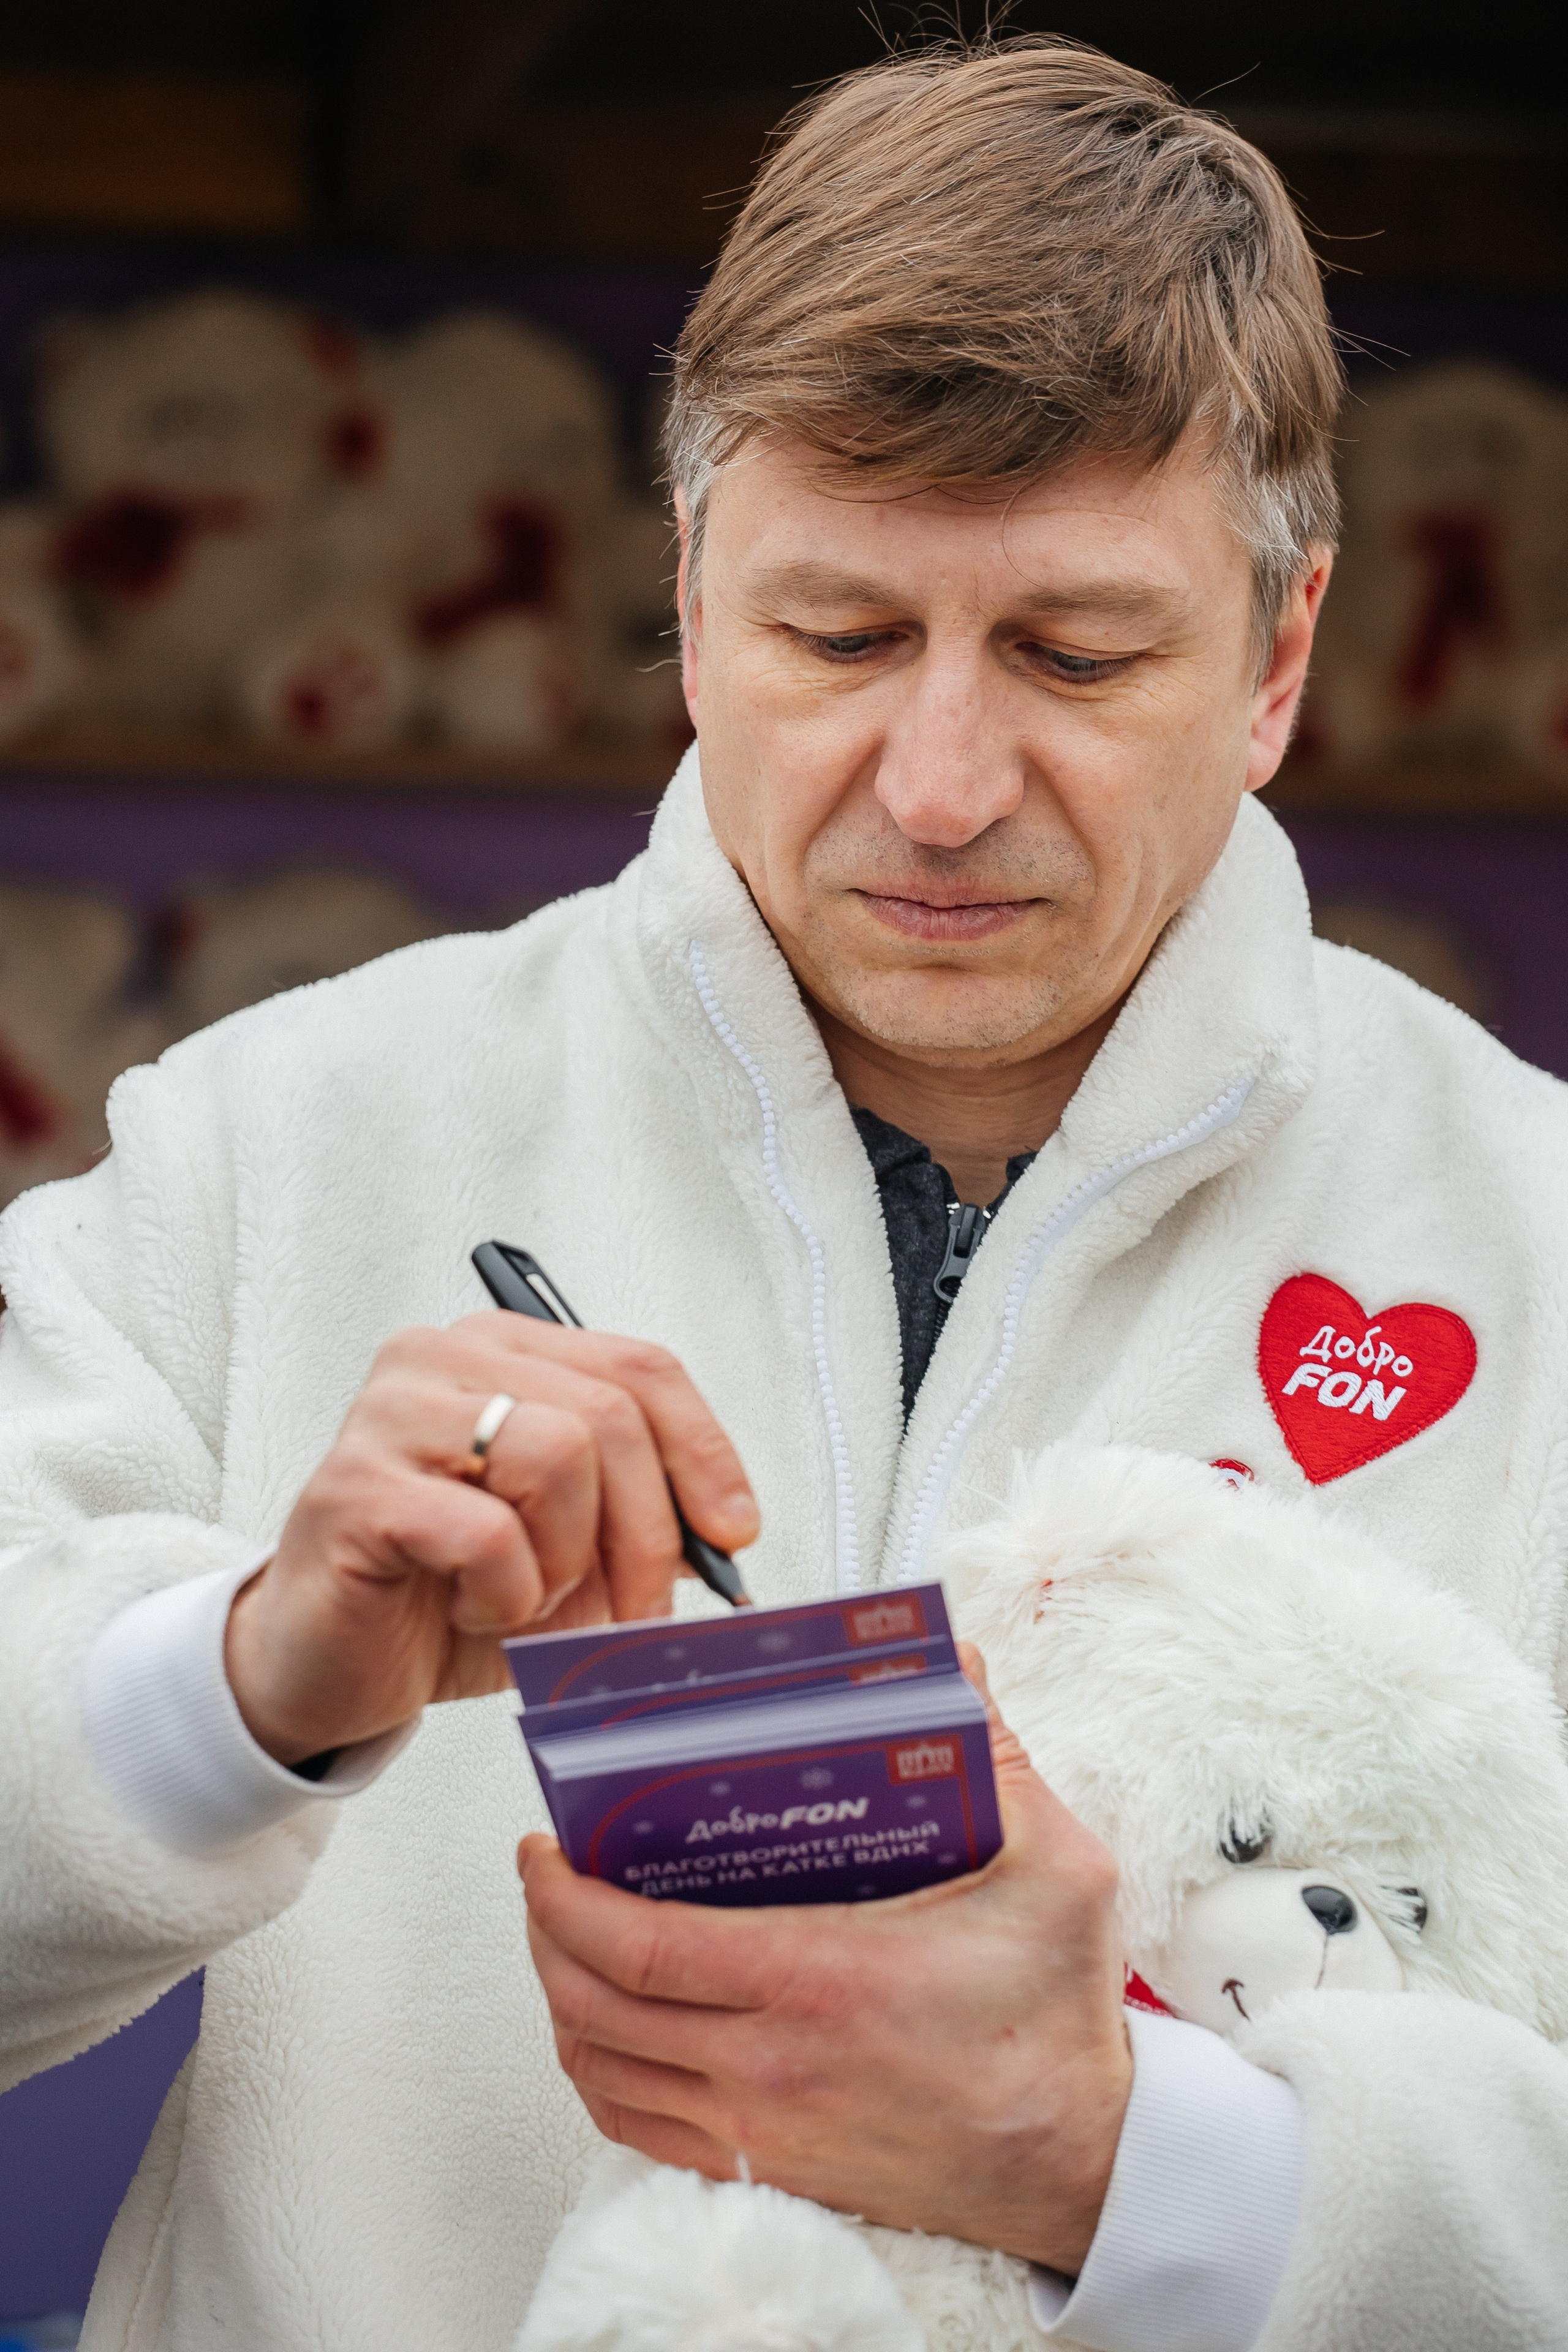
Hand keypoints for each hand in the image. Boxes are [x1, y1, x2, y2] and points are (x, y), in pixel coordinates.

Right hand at [225, 1314, 757, 1766]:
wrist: (325, 1665)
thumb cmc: (439, 1595)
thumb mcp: (569, 1551)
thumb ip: (639, 1520)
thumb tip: (724, 1530)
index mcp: (503, 1351)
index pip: (638, 1368)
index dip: (703, 1451)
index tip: (733, 1530)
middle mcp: (443, 1360)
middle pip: (610, 1415)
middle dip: (647, 1534)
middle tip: (636, 1611)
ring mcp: (391, 1414)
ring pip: (558, 1456)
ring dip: (567, 1562)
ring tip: (525, 1601)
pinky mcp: (355, 1486)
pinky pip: (488, 1533)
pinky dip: (506, 1595)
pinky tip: (471, 1609)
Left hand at [521, 1651, 1131, 2273]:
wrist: (1087, 2165)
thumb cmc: (1058, 2024)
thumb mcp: (1055, 1868)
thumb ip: (998, 1757)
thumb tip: (956, 1667)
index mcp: (814, 1979)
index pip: (631, 1942)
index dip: (560, 1895)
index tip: (543, 1849)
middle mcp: (768, 2066)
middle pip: (592, 2005)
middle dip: (544, 1936)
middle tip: (545, 1881)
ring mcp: (763, 2131)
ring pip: (604, 2073)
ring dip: (563, 2005)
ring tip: (566, 1946)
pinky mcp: (773, 2175)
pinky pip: (642, 2134)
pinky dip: (603, 2078)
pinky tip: (612, 2035)